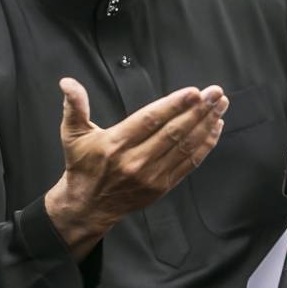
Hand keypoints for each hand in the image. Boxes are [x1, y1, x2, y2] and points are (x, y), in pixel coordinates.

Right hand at [44, 77, 227, 258]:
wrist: (88, 205)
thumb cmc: (82, 165)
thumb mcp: (72, 133)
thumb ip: (74, 105)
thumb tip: (67, 82)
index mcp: (116, 144)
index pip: (150, 120)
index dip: (174, 105)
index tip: (193, 92)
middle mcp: (136, 161)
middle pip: (173, 132)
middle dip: (198, 111)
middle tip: (215, 93)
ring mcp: (152, 176)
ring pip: (185, 147)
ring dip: (205, 125)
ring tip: (220, 106)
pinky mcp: (162, 186)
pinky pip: (188, 164)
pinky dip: (204, 145)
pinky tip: (215, 128)